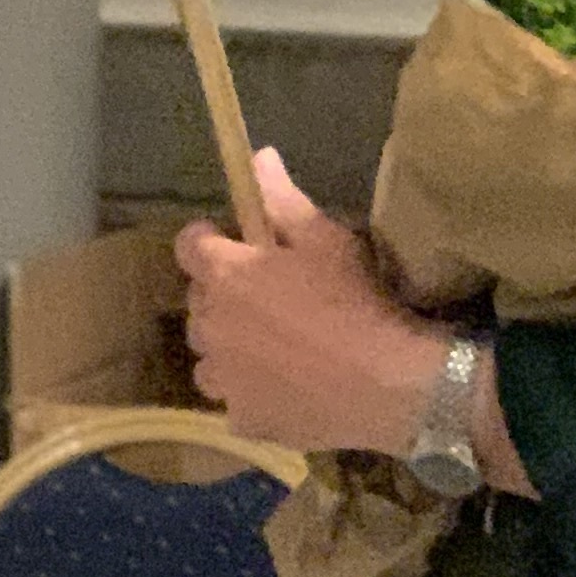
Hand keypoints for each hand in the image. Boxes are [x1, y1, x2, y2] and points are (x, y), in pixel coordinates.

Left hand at [175, 152, 448, 454]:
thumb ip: (282, 199)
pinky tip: (286, 388)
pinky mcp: (241, 419)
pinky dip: (250, 391)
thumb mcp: (326, 238)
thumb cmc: (356, 301)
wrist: (388, 384)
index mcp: (225, 275)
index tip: (235, 243)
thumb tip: (258, 157)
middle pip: (200, 302)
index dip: (208, 240)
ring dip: (230, 347)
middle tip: (271, 298)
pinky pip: (232, 399)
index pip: (188, 246)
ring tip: (275, 348)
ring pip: (209, 355)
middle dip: (224, 295)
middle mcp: (210, 325)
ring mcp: (223, 378)